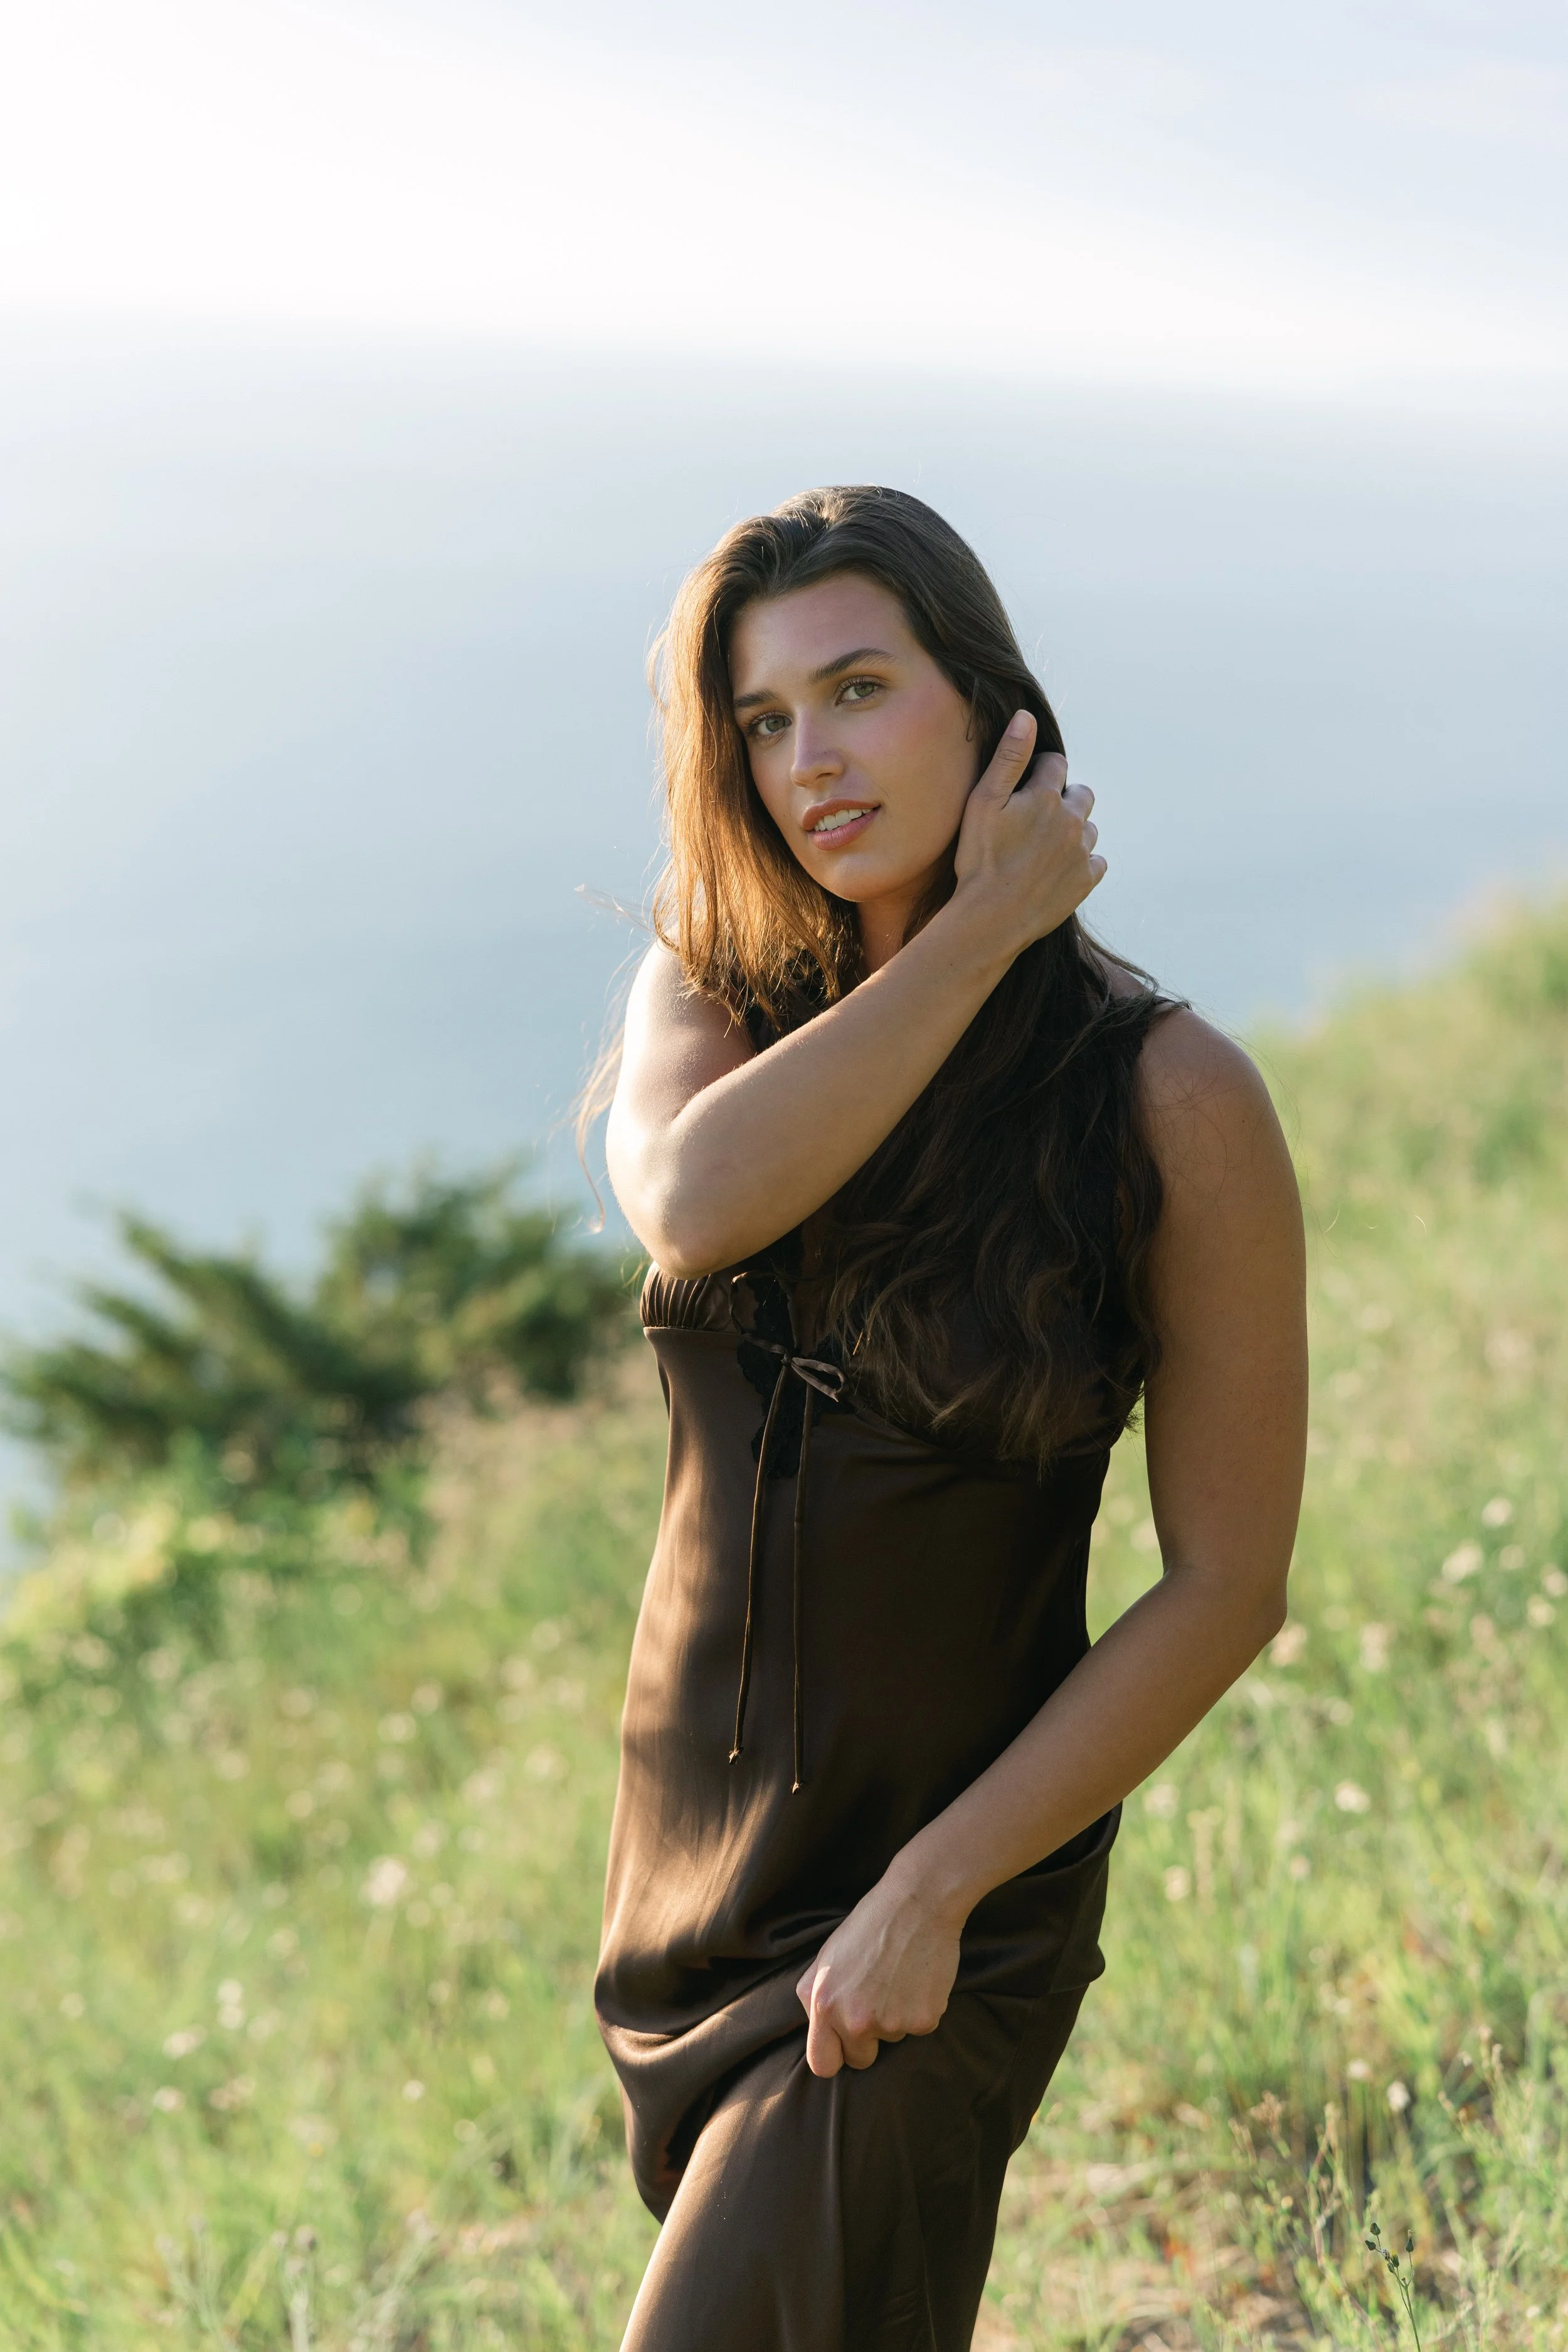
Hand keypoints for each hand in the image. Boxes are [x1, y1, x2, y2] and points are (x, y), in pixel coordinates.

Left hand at [794, 1865, 963, 2077]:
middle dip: (867, 2040)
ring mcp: (891, 2024)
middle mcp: (855, 2022)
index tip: (843, 2046)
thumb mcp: (825, 1959)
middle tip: (876, 2001)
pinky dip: (918, 2009)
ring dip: (893, 2017)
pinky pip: (917, 2028)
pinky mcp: (923, 2021)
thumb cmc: (868, 1925)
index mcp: (825, 2006)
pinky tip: (917, 1979)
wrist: (917, 1903)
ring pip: (891, 2039)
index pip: (822, 2064)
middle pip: (860, 2060)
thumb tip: (817, 2032)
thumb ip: (814, 1999)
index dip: (834, 2055)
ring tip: (896, 1977)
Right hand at [950, 711, 1104, 959]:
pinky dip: (1080, 862)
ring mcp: (1082, 852)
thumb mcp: (984, 802)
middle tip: (1034, 821)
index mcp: (1047, 796)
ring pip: (1088, 828)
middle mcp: (1072, 820)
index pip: (1056, 764)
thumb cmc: (980, 859)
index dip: (1039, 772)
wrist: (991, 918)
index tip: (1023, 791)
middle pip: (1080, 794)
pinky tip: (1055, 871)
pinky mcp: (1087, 880)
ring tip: (1042, 849)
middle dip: (1063, 799)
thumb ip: (1009, 757)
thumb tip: (1026, 716)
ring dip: (1072, 831)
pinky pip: (1095, 861)